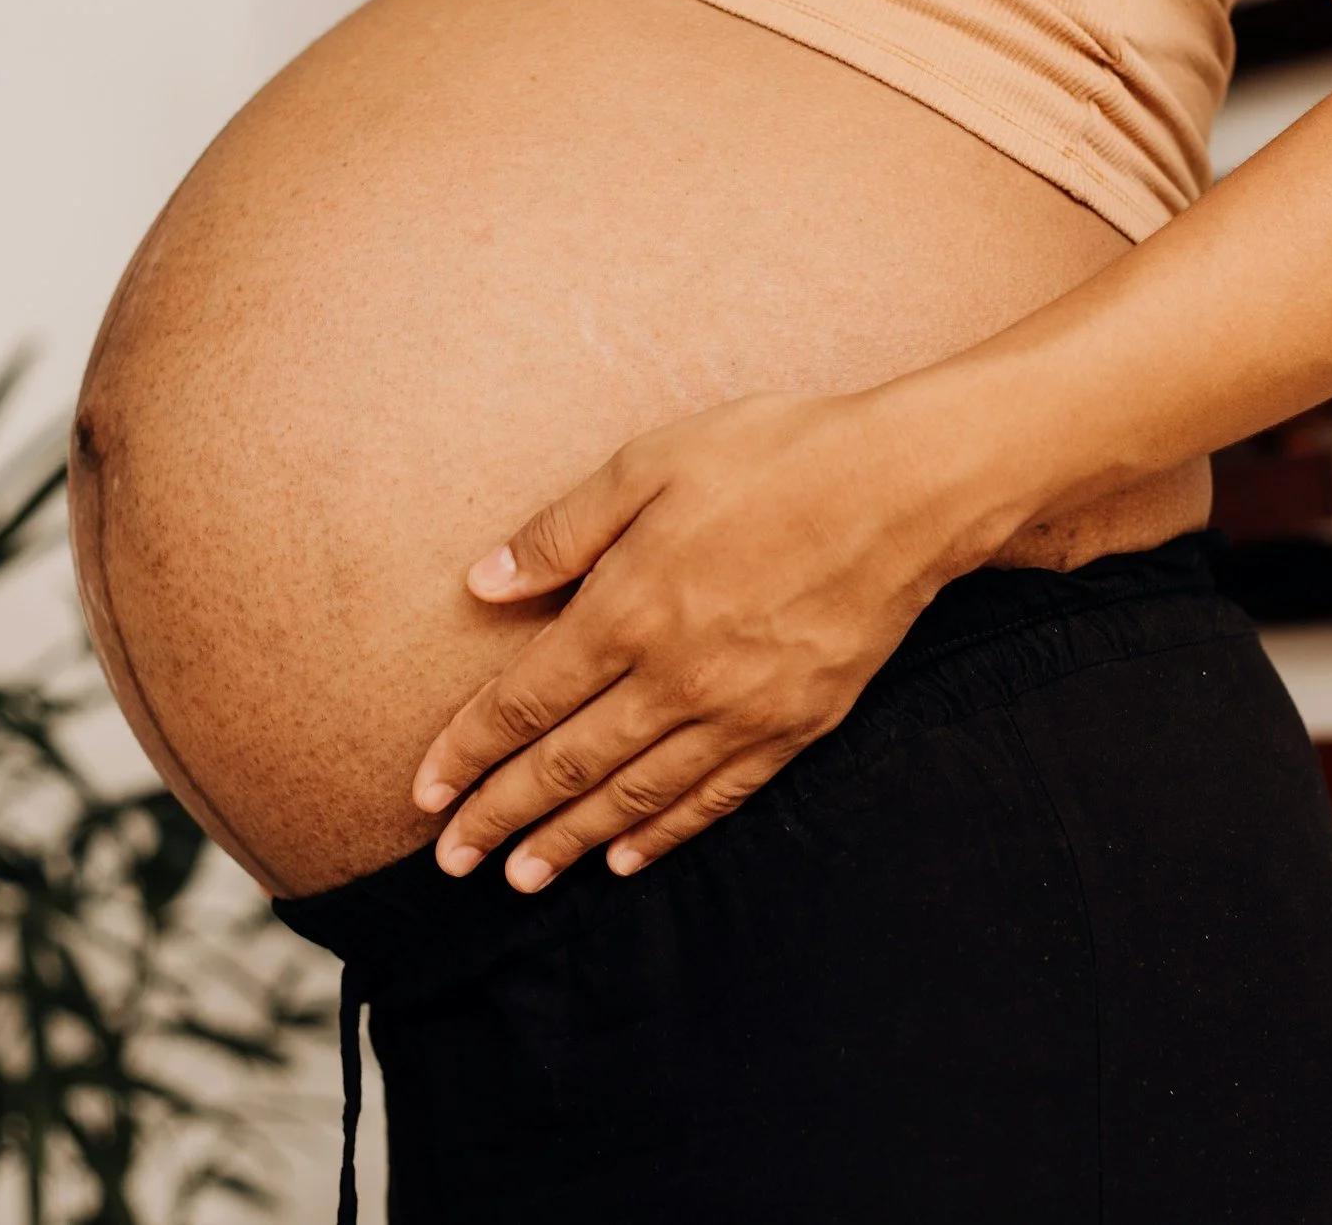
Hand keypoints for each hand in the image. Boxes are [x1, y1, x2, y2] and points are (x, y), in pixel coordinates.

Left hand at [411, 389, 985, 891]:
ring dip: (570, 840)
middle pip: (566, 764)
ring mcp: (738, 711)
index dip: (467, 753)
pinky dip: (665, 833)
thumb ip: (561, 532)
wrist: (906, 487)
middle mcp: (674, 677)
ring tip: (521, 875)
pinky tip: (628, 857)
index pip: (523, 702)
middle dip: (500, 816)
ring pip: (635, 794)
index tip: (425, 794)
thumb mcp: (648, 464)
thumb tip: (483, 583)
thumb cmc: (774, 456)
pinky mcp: (795, 726)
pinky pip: (715, 797)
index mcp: (626, 610)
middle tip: (452, 861)